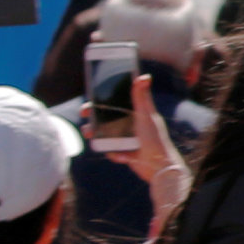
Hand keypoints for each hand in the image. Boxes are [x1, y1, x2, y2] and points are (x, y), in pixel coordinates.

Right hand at [101, 75, 191, 222]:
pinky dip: (114, 153)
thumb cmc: (155, 138)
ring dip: (94, 134)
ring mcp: (124, 137)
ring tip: (89, 134)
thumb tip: (144, 76)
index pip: (115, 101)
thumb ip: (142, 97)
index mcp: (134, 112)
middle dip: (92, 116)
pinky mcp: (121, 151)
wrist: (158, 167)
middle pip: (104, 117)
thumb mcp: (146, 115)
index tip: (91, 95)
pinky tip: (125, 156)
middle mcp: (128, 123)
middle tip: (85, 114)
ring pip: (102, 133)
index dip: (102, 99)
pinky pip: (109, 150)